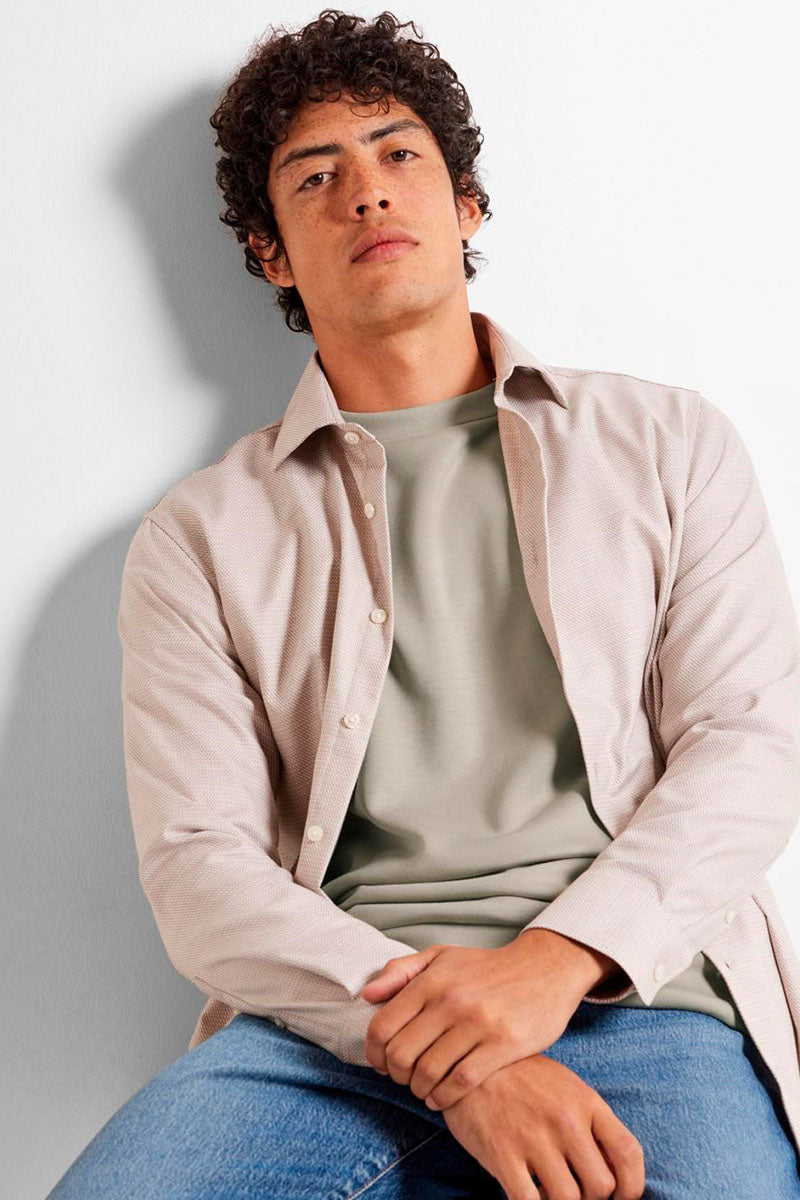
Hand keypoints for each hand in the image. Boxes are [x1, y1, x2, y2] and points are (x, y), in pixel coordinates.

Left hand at [360, 933, 610, 1109]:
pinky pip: (461, 1082)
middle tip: (404, 1078)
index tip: (380, 1063)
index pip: (382, 1026)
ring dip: (419, 1089)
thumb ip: (401, 972)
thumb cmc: (487, 967)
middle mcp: (451, 1001)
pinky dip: (444, 1097)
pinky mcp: (503, 1044)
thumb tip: (366, 996)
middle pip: (401, 1055)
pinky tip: (441, 1097)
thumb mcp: (442, 957)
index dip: (374, 1053)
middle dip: (396, 1075)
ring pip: (429, 1072)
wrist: (544, 968)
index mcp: (432, 980)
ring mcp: (478, 1023)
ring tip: (423, 1089)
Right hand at [440, 1054, 644, 1199]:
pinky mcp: (503, 1154)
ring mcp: (534, 1138)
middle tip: (577, 1193)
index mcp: (585, 1101)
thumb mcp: (565, 1086)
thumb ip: (591, 1122)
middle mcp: (565, 1120)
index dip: (633, 1188)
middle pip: (601, 1186)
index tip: (622, 1198)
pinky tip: (528, 1194)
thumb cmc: (522, 1077)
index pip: (628, 1153)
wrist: (469, 1061)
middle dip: (593, 1199)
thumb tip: (614, 1169)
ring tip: (550, 1193)